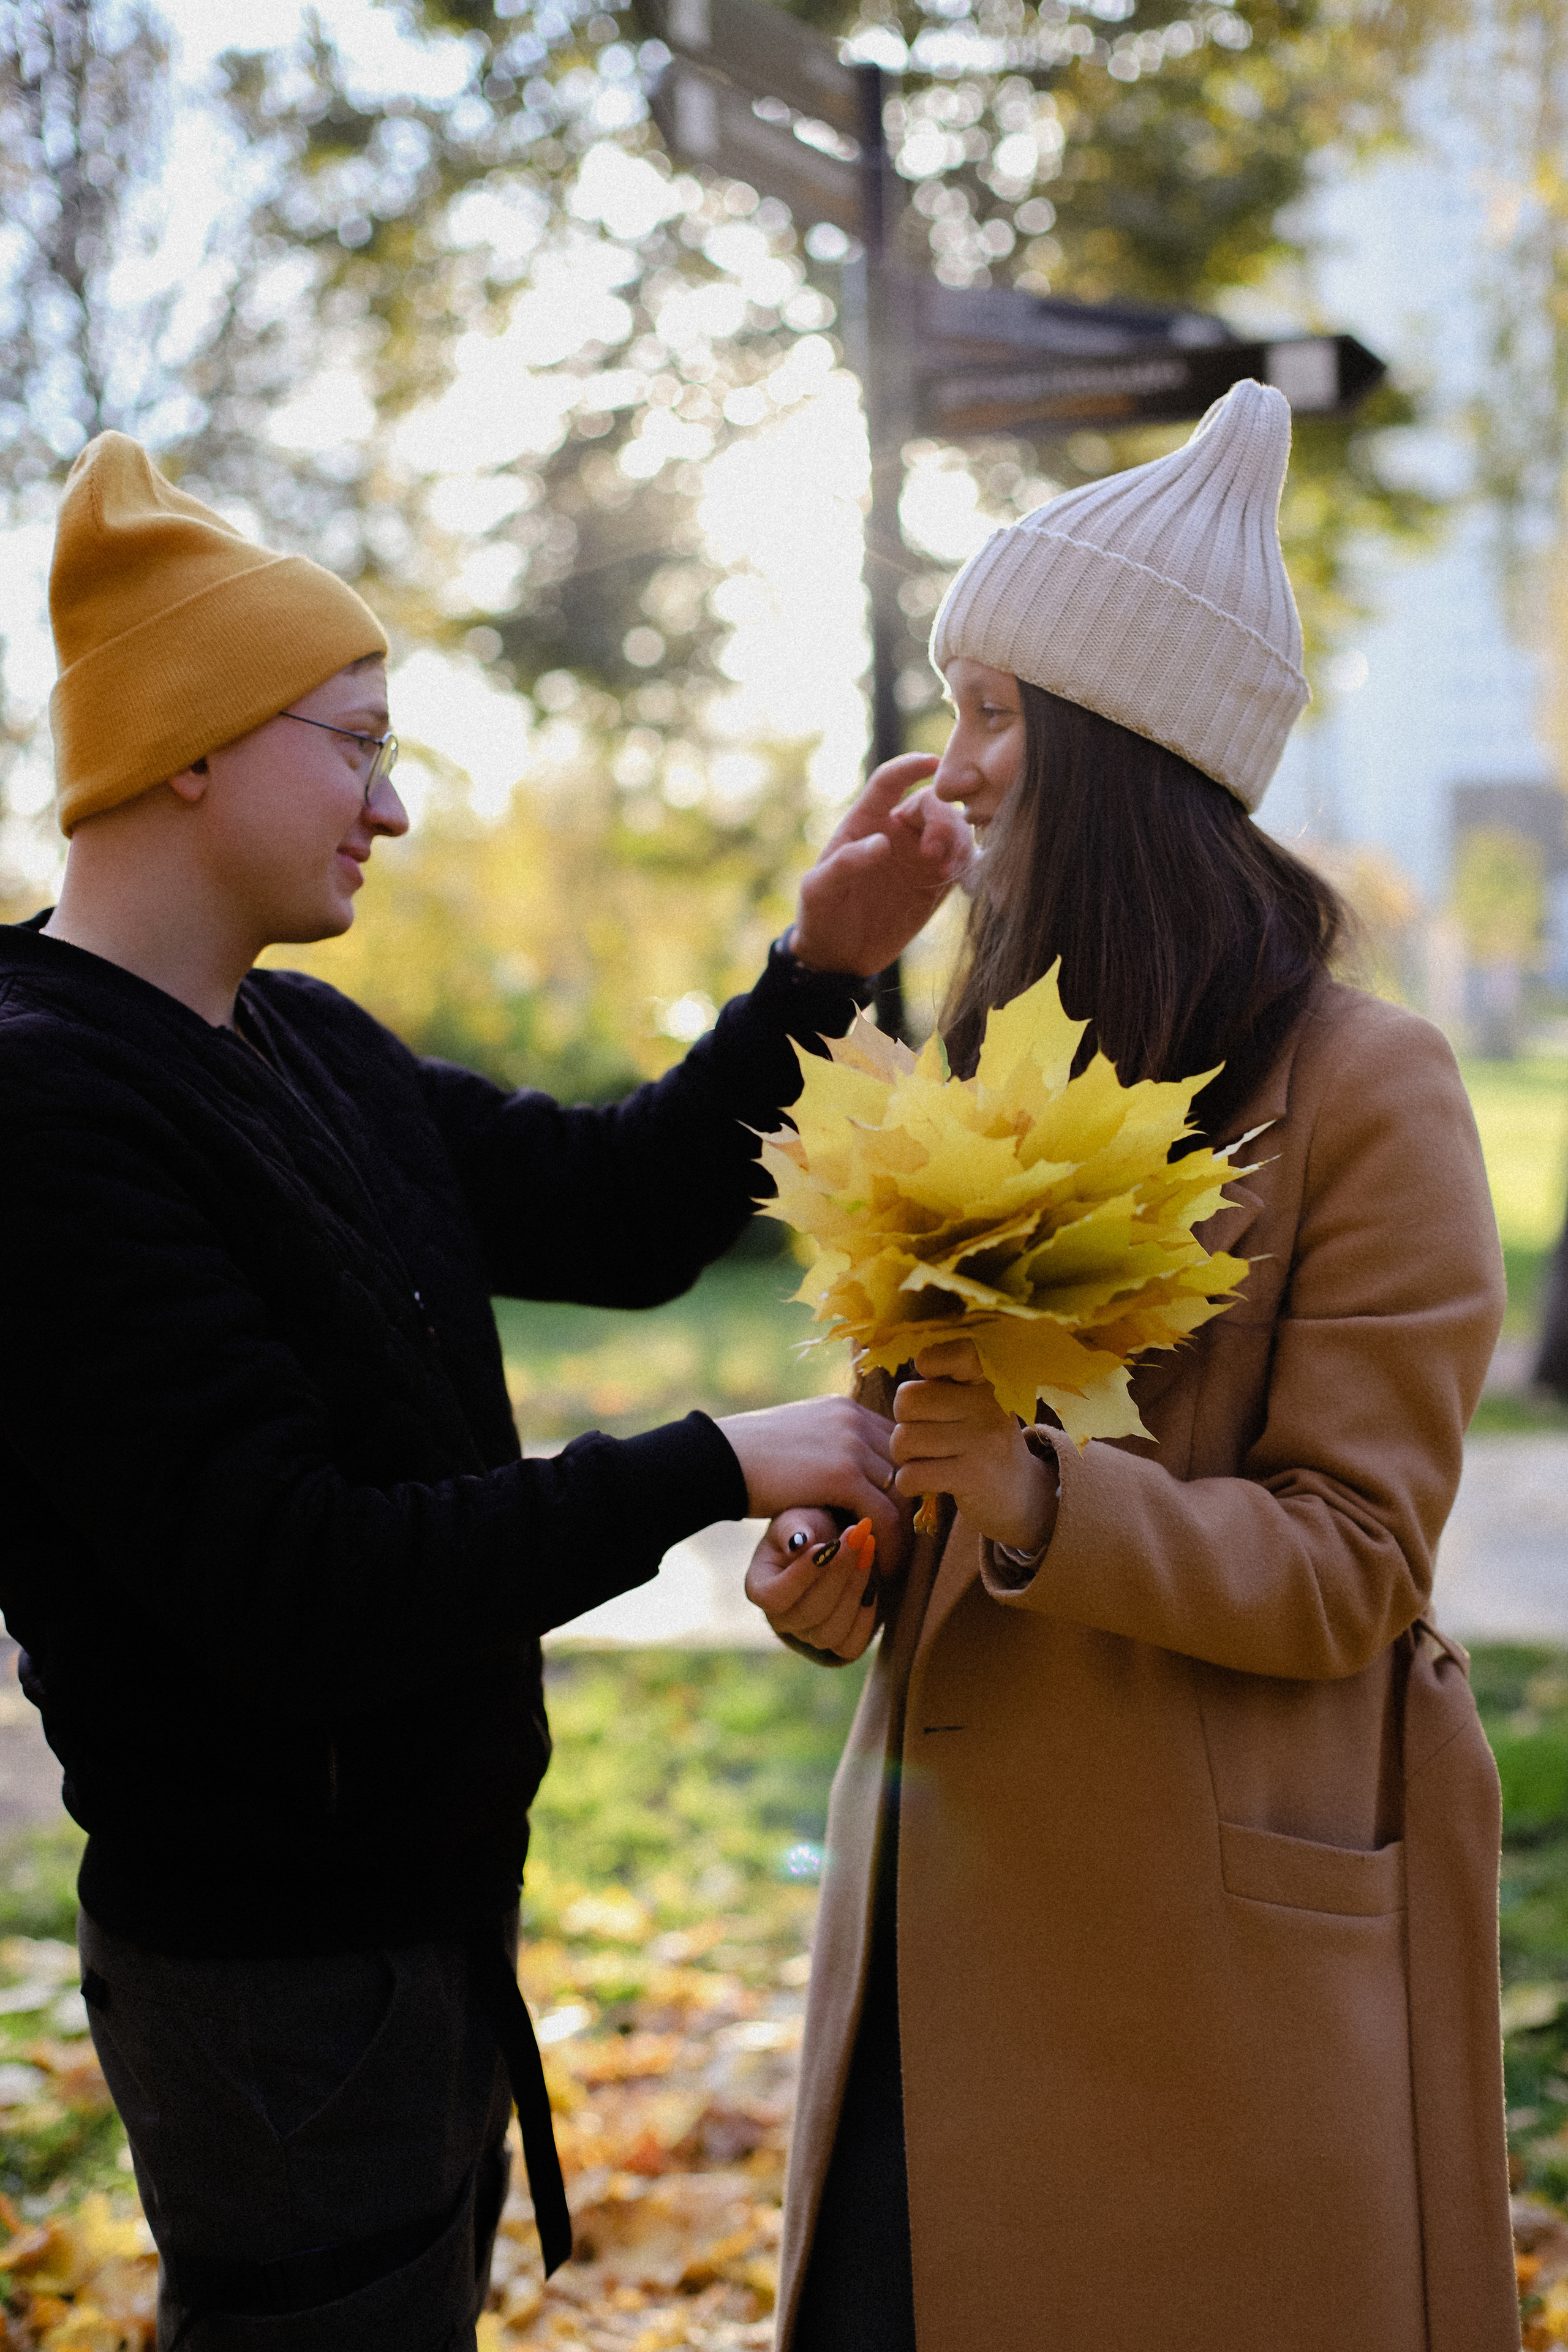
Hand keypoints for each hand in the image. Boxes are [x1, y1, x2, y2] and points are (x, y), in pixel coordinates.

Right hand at [715, 1394, 902, 1562]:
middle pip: (904, 1467)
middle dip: (905, 1507)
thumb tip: (853, 1475)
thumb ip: (831, 1449)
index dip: (901, 1480)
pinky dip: (888, 1545)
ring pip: (900, 1492)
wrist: (718, 1461)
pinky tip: (881, 1566)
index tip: (896, 1514)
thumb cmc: (751, 1458)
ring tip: (893, 1558)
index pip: (896, 1444)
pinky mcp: (843, 1475)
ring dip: (901, 1529)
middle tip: (903, 1542)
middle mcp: (854, 1419)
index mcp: (845, 1409)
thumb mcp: (800, 1441)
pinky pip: (884, 1515)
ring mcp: (851, 1444)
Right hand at [746, 1507, 879, 1659]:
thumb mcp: (795, 1518)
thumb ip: (793, 1527)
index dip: (802, 1576)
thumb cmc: (805, 1528)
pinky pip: (851, 1646)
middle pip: (809, 1613)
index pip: (774, 1596)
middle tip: (859, 1537)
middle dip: (839, 1573)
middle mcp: (780, 1619)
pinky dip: (866, 1618)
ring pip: (831, 1632)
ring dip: (855, 1590)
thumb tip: (798, 1543)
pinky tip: (873, 1586)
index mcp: (759, 1588)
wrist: (827, 1545)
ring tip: (868, 1553)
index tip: (828, 1545)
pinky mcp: (836, 1643)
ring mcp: (808, 1635)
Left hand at [790, 758, 974, 978]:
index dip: (909, 767)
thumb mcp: (819, 890)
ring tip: (950, 872)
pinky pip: (963, 864)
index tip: (932, 762)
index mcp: (865, 822)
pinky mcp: (936, 883)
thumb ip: (844, 863)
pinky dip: (972, 868)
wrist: (838, 957)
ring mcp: (919, 857)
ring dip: (960, 844)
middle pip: (932, 804)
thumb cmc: (820, 916)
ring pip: (954, 830)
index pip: (889, 782)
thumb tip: (882, 843)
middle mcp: (896, 832)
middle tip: (936, 854)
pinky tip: (967, 886)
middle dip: (942, 820)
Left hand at [892, 1337, 1058, 1555]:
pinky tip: (926, 1482)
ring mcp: (982, 1440)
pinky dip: (909, 1482)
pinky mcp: (972, 1476)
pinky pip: (911, 1474)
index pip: (958, 1352)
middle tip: (923, 1434)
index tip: (931, 1377)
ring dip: (904, 1456)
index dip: (932, 1361)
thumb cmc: (981, 1443)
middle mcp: (988, 1405)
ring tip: (926, 1459)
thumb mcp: (975, 1405)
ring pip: (904, 1439)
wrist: (1020, 1496)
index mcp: (988, 1381)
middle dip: (904, 1422)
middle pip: (907, 1399)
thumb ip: (945, 1384)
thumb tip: (911, 1372)